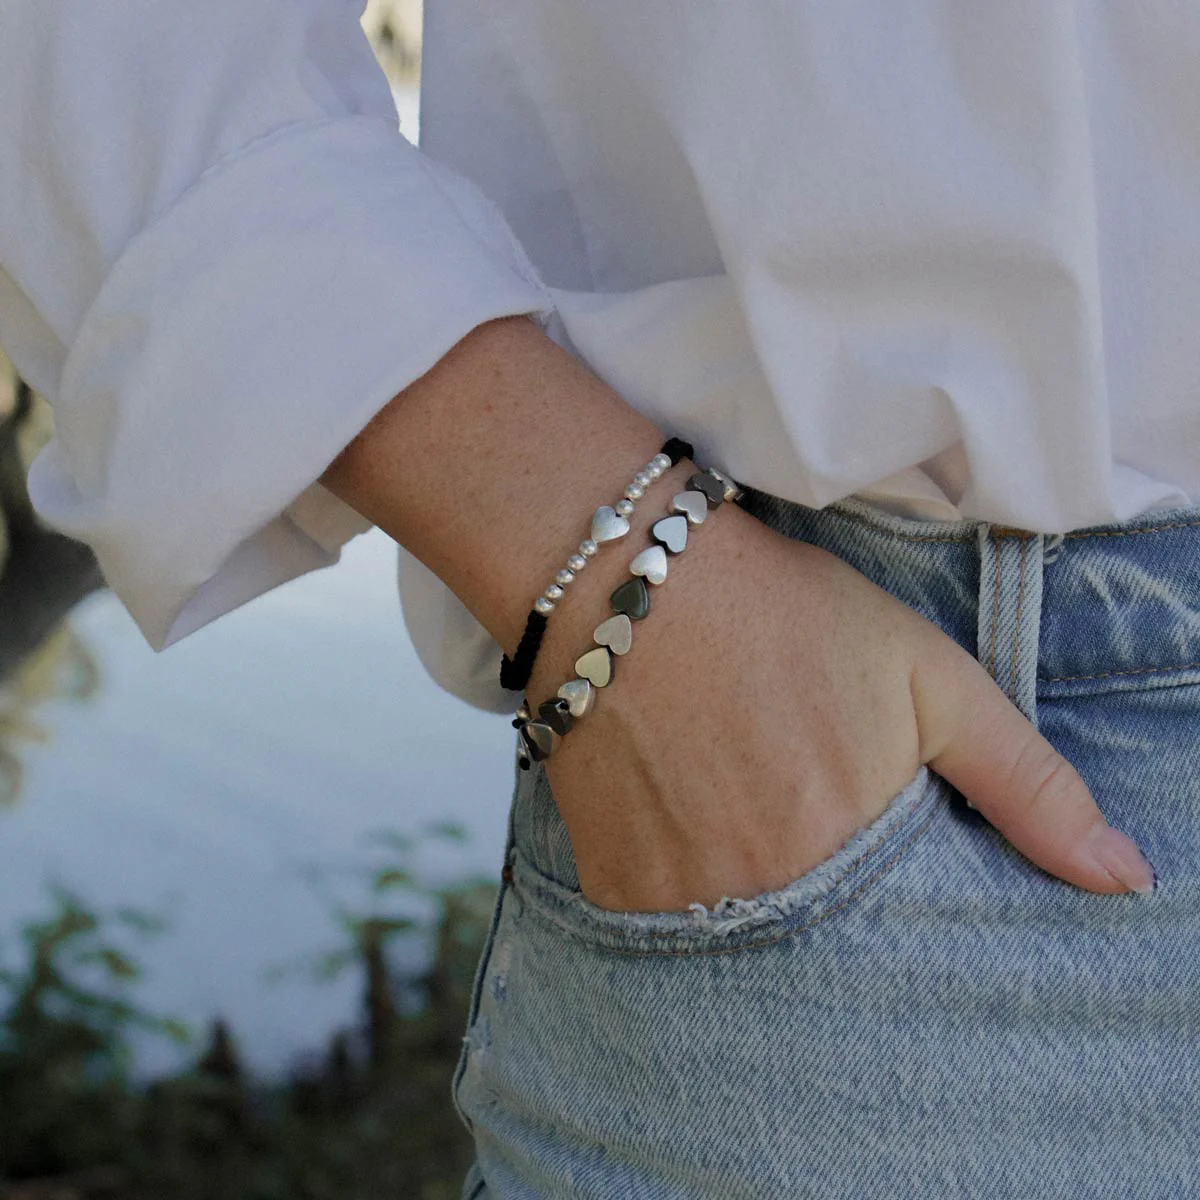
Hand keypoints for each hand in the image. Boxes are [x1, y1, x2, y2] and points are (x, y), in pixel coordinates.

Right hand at [530, 500, 1155, 912]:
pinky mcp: (618, 890)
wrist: (626, 582)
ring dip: (764, 901)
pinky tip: (693, 820)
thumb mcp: (930, 677)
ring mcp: (682, 902)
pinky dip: (695, 892)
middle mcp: (766, 899)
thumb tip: (1124, 879)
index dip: (909, 910)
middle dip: (835, 907)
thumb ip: (1028, 782)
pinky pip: (673, 931)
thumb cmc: (783, 617)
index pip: (913, 950)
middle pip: (828, 956)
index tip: (887, 858)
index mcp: (854, 858)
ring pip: (750, 946)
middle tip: (804, 822)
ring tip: (746, 815)